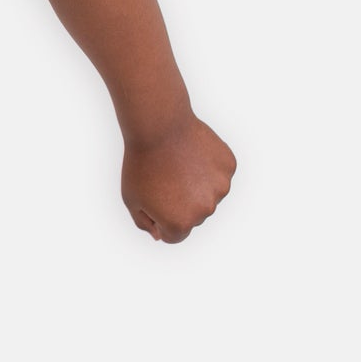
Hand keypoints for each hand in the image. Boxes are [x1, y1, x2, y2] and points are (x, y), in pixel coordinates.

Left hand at [121, 112, 235, 242]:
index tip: (153, 197)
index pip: (173, 235)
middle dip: (179, 202)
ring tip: (178, 163)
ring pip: (209, 194)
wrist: (158, 126)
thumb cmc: (140, 163)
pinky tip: (192, 153)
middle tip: (165, 176)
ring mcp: (220, 188)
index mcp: (179, 223)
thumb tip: (161, 235)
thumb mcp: (131, 199)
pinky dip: (208, 166)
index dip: (159, 217)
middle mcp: (204, 211)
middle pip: (193, 216)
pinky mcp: (229, 167)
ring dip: (196, 185)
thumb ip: (145, 223)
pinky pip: (219, 174)